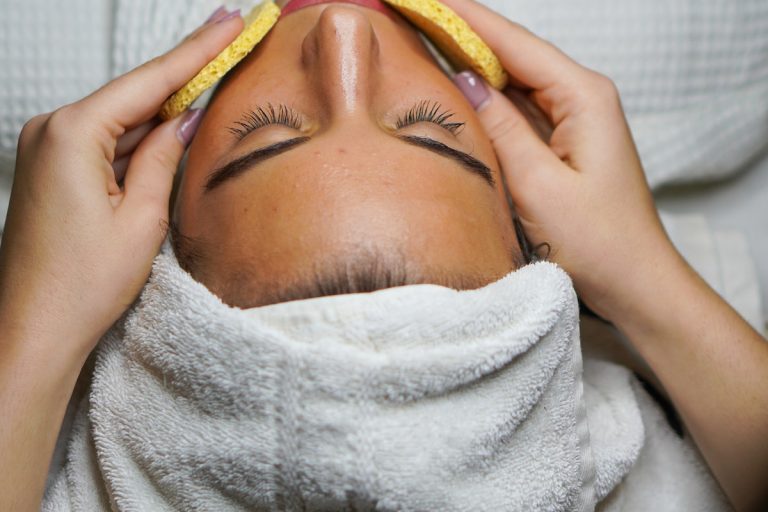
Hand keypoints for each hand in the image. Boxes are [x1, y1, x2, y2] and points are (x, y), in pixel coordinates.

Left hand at [0, 12, 243, 361]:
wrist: (34, 331)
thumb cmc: (81, 285)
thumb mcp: (142, 219)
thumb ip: (163, 158)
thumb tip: (183, 119)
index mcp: (72, 134)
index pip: (150, 81)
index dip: (198, 51)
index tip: (230, 22)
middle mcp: (52, 131)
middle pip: (134, 93)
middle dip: (185, 72)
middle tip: (229, 39)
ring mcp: (48, 150)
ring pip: (122, 118)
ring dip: (165, 107)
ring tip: (213, 81)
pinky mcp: (53, 170)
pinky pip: (106, 141)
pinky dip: (140, 136)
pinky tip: (172, 126)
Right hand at [443, 0, 678, 322]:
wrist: (635, 284)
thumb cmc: (597, 243)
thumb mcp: (537, 186)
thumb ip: (500, 128)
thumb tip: (463, 79)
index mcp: (583, 96)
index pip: (513, 43)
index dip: (465, 18)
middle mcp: (581, 98)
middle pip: (512, 54)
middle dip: (463, 34)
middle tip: (414, 16)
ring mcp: (572, 120)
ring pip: (513, 81)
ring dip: (471, 63)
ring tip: (423, 42)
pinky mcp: (562, 143)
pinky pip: (518, 110)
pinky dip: (486, 99)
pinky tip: (456, 90)